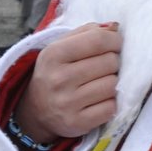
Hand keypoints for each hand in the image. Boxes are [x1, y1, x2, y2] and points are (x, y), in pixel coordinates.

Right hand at [13, 23, 120, 140]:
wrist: (36, 110)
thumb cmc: (55, 72)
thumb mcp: (61, 46)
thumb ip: (87, 32)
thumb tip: (115, 27)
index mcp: (54, 54)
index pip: (97, 40)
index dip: (114, 40)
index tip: (115, 44)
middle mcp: (59, 79)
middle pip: (109, 62)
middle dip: (114, 62)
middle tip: (105, 66)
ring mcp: (68, 103)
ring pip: (113, 85)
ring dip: (113, 83)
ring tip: (102, 82)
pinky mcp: (77, 123)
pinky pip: (111, 107)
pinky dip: (111, 103)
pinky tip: (100, 100)